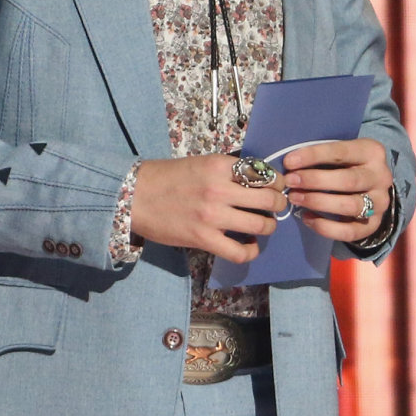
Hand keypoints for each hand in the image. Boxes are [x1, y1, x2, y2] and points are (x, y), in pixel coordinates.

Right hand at [128, 154, 289, 261]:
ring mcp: (212, 216)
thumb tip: (257, 178)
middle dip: (279, 204)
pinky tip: (249, 246)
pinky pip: (239, 251)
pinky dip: (251, 251)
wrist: (135, 196)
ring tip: (264, 226)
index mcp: (219, 166)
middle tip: (277, 207)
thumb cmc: (168, 178)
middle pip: (269, 199)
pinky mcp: (204, 238)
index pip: (263, 173)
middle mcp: (219, 189)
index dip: (276, 182)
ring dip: (268, 227)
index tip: (277, 187)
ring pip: (260, 225)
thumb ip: (228, 170)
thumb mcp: (201, 163)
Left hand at [282, 137, 392, 243]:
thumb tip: (290, 166)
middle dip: (315, 181)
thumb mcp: (341, 154)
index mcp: (372, 152)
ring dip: (318, 202)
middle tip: (290, 182)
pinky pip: (350, 231)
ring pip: (350, 206)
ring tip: (296, 199)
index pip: (341, 152)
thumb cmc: (347, 166)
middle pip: (348, 180)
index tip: (289, 162)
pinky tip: (307, 218)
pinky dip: (325, 227)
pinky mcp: (374, 225)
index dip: (313, 156)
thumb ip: (321, 158)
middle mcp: (381, 177)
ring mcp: (380, 202)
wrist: (372, 188)